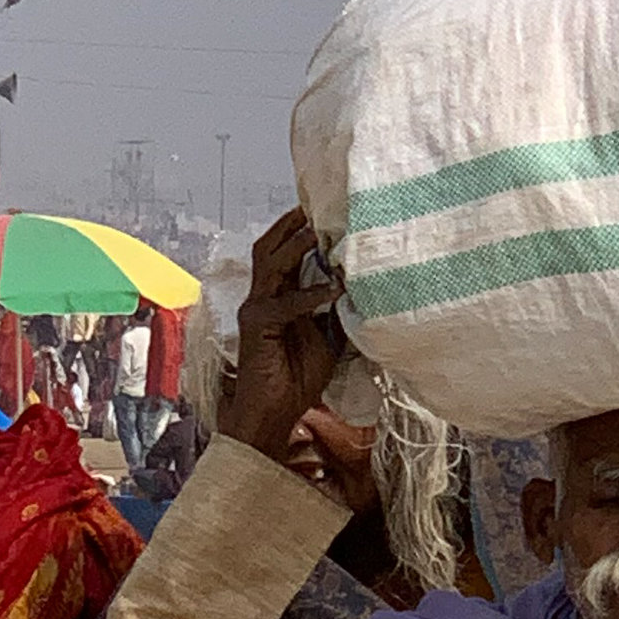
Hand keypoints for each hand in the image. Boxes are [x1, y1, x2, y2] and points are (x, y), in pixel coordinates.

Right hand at [224, 208, 347, 465]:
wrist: (273, 414)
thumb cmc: (297, 380)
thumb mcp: (329, 339)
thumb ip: (337, 312)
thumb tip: (361, 288)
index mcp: (278, 297)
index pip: (286, 254)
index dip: (302, 232)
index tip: (326, 211)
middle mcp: (263, 296)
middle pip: (271, 247)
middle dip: (291, 224)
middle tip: (315, 204)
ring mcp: (257, 308)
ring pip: (271, 263)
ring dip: (294, 244)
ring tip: (316, 228)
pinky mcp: (257, 325)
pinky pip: (285, 303)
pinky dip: (310, 294)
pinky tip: (334, 288)